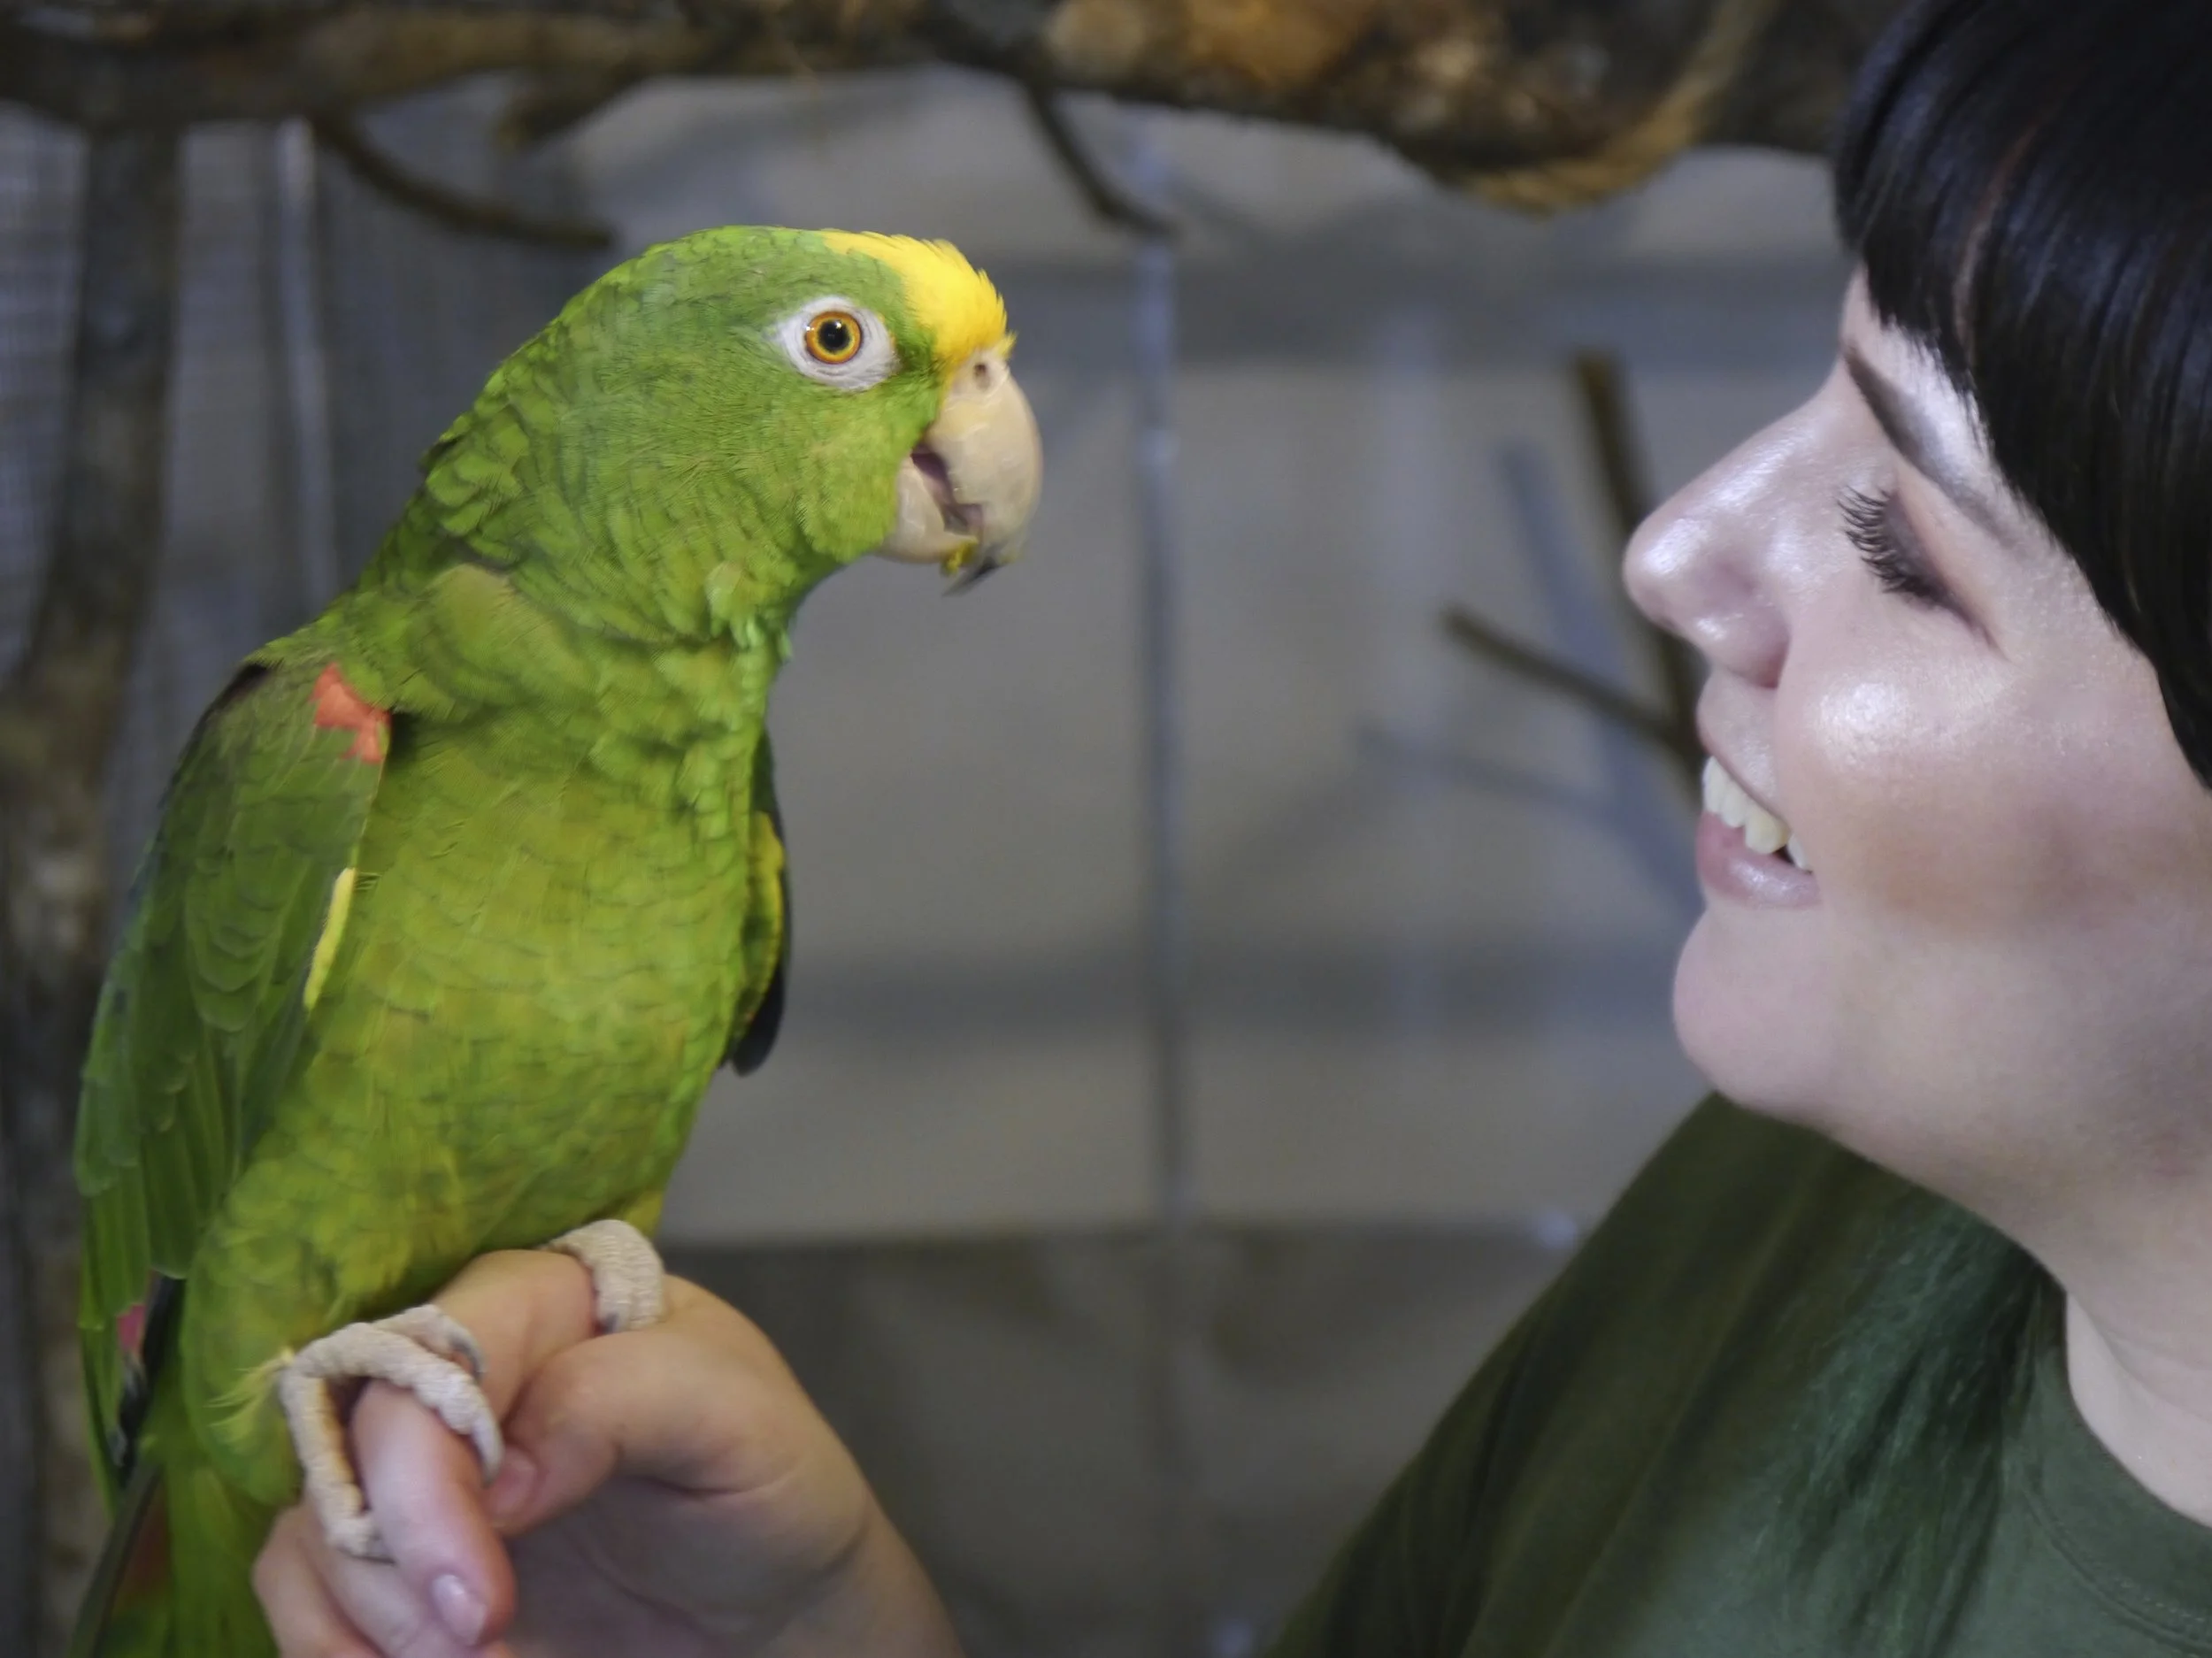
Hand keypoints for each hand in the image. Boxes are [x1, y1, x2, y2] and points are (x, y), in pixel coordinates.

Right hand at [254, 1250, 962, 1657]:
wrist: (776, 1615)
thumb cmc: (773, 1492)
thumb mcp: (741, 1424)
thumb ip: (626, 1399)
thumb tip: (498, 1471)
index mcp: (552, 1302)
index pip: (437, 1351)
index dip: (426, 1473)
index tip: (480, 1599)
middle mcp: (473, 1371)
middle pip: (351, 1433)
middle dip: (396, 1558)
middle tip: (479, 1640)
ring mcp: (434, 1467)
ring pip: (315, 1518)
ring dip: (368, 1616)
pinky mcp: (409, 1555)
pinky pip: (306, 1584)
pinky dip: (333, 1644)